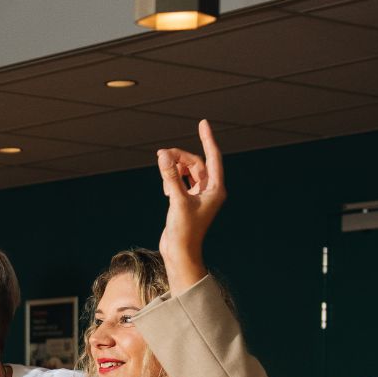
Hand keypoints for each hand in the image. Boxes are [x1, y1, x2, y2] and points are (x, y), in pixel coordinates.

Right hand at [155, 119, 224, 290]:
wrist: (180, 253)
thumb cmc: (184, 231)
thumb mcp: (177, 201)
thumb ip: (171, 177)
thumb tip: (164, 155)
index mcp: (215, 189)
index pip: (213, 157)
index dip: (208, 139)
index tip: (203, 123)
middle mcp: (210, 191)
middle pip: (196, 163)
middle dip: (179, 157)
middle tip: (161, 155)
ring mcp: (198, 196)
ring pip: (187, 172)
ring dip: (174, 168)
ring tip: (162, 169)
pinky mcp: (187, 202)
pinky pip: (181, 182)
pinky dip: (172, 179)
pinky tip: (165, 187)